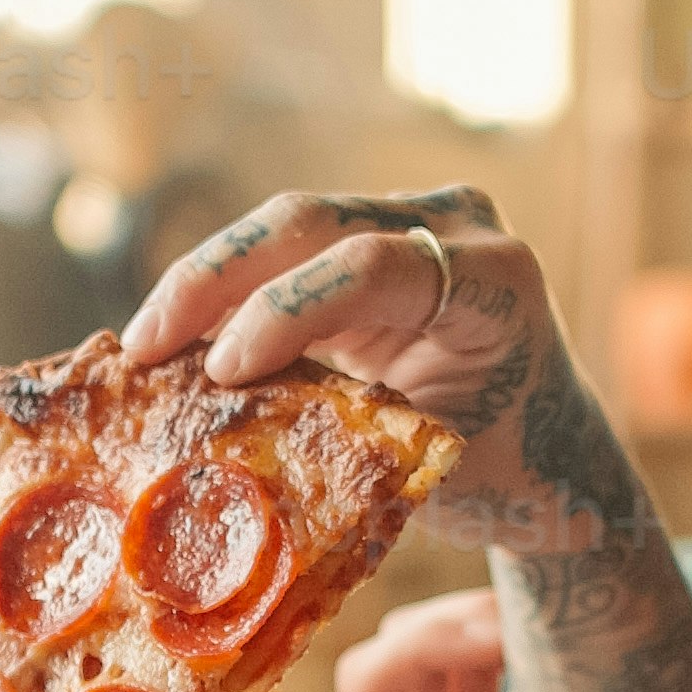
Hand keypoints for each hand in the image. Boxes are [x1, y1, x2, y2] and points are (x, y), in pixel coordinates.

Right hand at [120, 186, 628, 558]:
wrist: (549, 451)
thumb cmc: (501, 473)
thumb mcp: (430, 466)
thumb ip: (342, 440)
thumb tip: (221, 450)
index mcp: (495, 282)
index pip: (369, 268)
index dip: (284, 312)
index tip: (221, 373)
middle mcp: (458, 228)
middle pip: (312, 223)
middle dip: (216, 279)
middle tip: (143, 348)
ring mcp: (417, 218)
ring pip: (287, 226)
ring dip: (208, 283)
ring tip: (142, 348)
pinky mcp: (377, 229)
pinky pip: (288, 247)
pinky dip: (230, 290)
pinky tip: (176, 336)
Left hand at [336, 596, 614, 691]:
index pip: (372, 683)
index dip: (424, 641)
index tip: (501, 635)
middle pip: (417, 659)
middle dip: (466, 621)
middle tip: (544, 621)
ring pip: (472, 677)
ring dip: (512, 644)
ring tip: (574, 633)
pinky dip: (556, 686)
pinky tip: (601, 686)